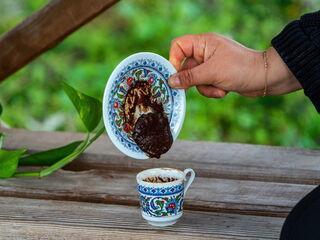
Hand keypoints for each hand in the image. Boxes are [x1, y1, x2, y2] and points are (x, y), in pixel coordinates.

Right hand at [168, 33, 300, 97]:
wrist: (265, 78)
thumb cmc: (240, 69)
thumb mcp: (212, 73)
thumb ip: (189, 77)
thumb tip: (170, 81)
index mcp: (203, 43)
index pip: (179, 46)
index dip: (174, 60)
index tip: (176, 75)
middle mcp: (205, 52)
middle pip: (185, 67)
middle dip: (194, 80)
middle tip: (201, 85)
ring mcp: (210, 64)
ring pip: (194, 79)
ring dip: (205, 88)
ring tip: (219, 88)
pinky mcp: (216, 76)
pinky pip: (204, 85)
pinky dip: (212, 90)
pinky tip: (224, 90)